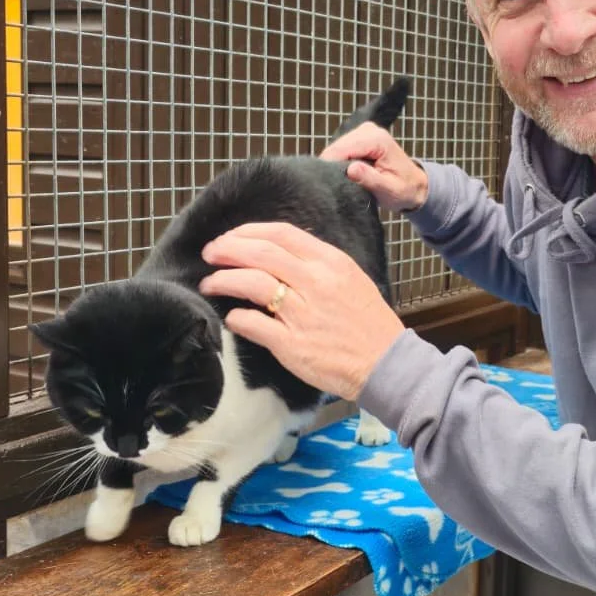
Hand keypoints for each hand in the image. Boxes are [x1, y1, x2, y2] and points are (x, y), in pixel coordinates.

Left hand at [199, 223, 405, 399]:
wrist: (385, 363)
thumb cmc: (369, 323)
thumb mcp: (350, 279)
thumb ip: (318, 264)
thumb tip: (280, 254)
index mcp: (330, 263)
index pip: (281, 234)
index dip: (248, 232)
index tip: (231, 238)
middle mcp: (315, 282)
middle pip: (260, 253)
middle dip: (227, 250)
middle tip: (211, 254)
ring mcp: (302, 314)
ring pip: (252, 283)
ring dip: (224, 280)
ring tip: (210, 283)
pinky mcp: (292, 344)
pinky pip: (253, 323)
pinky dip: (237, 317)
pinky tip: (232, 317)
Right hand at [319, 122, 428, 212]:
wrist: (414, 185)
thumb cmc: (404, 189)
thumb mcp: (388, 189)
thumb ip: (370, 179)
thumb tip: (350, 169)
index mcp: (377, 140)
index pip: (343, 148)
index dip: (330, 165)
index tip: (325, 183)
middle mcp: (369, 130)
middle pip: (336, 147)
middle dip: (333, 166)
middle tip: (337, 186)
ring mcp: (363, 131)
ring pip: (335, 148)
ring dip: (336, 165)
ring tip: (345, 182)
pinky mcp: (358, 137)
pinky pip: (340, 150)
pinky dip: (340, 162)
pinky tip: (347, 174)